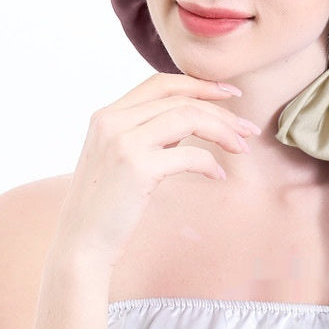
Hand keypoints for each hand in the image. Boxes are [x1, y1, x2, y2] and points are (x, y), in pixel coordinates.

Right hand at [51, 73, 258, 270]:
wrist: (80, 245)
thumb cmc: (105, 206)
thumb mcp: (118, 157)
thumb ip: (146, 133)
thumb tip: (187, 119)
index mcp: (106, 115)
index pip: (160, 83)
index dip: (199, 84)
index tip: (229, 93)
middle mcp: (111, 121)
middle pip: (180, 100)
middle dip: (221, 111)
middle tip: (248, 128)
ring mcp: (123, 142)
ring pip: (188, 118)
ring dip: (223, 131)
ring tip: (242, 148)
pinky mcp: (137, 168)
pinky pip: (189, 154)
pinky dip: (210, 162)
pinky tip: (217, 175)